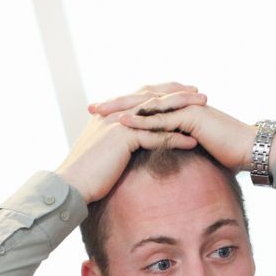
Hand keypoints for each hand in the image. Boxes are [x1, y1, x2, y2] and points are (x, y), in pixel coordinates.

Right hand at [56, 84, 204, 202]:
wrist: (71, 184)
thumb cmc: (85, 173)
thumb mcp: (101, 150)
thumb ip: (115, 141)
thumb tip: (128, 143)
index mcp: (111, 112)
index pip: (141, 94)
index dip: (163, 91)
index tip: (183, 91)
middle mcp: (115, 113)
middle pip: (153, 96)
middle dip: (178, 93)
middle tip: (201, 94)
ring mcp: (119, 124)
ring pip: (157, 112)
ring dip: (182, 110)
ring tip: (204, 111)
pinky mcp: (122, 139)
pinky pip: (156, 136)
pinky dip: (175, 139)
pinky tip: (193, 142)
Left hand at [107, 98, 256, 173]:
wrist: (249, 150)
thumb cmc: (226, 153)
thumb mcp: (194, 149)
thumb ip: (176, 147)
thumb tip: (161, 158)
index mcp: (177, 110)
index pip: (144, 106)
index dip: (122, 109)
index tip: (99, 117)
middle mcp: (179, 104)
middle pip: (141, 100)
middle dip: (114, 104)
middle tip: (90, 109)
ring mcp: (186, 107)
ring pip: (148, 104)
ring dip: (122, 107)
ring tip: (100, 112)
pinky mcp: (192, 115)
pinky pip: (163, 117)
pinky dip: (142, 119)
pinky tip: (124, 122)